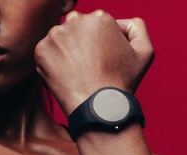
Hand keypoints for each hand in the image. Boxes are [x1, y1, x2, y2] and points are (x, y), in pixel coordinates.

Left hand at [33, 10, 154, 113]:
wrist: (99, 106)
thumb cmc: (123, 81)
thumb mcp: (145, 51)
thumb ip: (137, 27)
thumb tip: (122, 23)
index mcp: (99, 16)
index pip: (97, 26)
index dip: (103, 44)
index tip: (106, 60)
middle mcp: (75, 20)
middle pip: (78, 30)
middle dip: (84, 45)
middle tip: (92, 67)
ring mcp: (55, 34)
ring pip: (62, 41)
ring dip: (68, 53)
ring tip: (80, 73)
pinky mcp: (41, 50)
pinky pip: (48, 54)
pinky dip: (55, 64)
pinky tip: (68, 76)